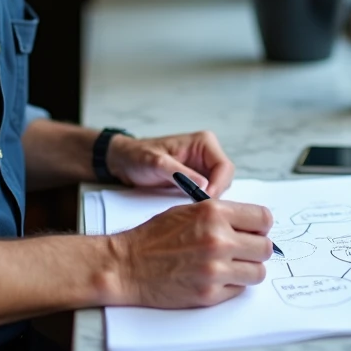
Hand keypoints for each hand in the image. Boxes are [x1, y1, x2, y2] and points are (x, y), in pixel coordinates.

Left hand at [106, 130, 234, 196]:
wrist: (125, 162)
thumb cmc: (138, 157)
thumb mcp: (156, 164)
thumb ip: (180, 174)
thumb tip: (205, 185)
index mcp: (204, 142)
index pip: (225, 167)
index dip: (218, 186)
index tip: (204, 200)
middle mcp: (208, 153)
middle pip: (226, 179)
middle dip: (215, 194)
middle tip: (197, 208)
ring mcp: (204, 167)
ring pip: (220, 188)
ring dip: (209, 199)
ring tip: (191, 207)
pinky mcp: (198, 180)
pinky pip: (210, 193)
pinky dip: (203, 202)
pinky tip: (190, 207)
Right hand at [108, 199, 273, 307]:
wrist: (128, 265)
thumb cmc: (154, 236)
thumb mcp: (188, 210)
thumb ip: (221, 214)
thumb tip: (250, 224)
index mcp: (214, 213)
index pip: (263, 219)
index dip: (261, 226)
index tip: (255, 231)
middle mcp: (218, 240)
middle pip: (265, 248)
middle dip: (256, 249)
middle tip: (242, 250)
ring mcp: (215, 269)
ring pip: (258, 272)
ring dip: (247, 269)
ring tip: (230, 266)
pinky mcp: (210, 293)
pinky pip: (240, 290)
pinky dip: (231, 285)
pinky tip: (214, 277)